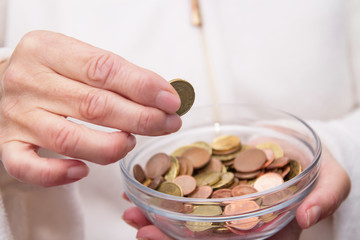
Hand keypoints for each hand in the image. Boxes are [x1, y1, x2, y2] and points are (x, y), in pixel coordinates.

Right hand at [0, 30, 180, 186]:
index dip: (142, 87)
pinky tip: (83, 170)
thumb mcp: (79, 58)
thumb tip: (163, 96)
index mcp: (48, 50)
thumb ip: (118, 75)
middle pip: (93, 106)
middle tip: (167, 124)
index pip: (103, 69)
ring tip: (130, 143)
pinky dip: (58, 174)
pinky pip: (29, 167)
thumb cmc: (53, 71)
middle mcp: (29, 81)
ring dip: (110, 146)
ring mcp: (17, 116)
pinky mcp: (8, 144)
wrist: (4, 82)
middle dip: (140, 119)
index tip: (170, 101)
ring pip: (68, 139)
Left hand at [122, 148, 349, 238]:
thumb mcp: (331, 180)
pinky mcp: (216, 177)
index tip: (161, 239)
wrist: (304, 147)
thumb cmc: (318, 167)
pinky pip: (189, 186)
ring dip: (158, 212)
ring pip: (190, 212)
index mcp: (265, 226)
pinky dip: (166, 187)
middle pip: (201, 232)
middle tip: (137, 225)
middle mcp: (241, 217)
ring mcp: (226, 198)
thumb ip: (325, 197)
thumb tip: (308, 216)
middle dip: (166, 233)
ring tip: (131, 208)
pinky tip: (143, 184)